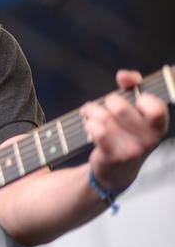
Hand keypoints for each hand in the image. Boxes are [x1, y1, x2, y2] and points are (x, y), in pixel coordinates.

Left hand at [83, 69, 168, 191]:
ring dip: (92, 111)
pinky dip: (88, 123)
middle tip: (105, 106)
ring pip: (103, 116)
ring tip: (90, 114)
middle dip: (108, 101)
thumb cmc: (126, 133)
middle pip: (119, 107)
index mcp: (158, 125)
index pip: (155, 106)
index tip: (132, 98)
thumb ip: (133, 87)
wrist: (117, 170)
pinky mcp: (113, 156)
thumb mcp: (135, 110)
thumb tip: (124, 75)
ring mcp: (132, 149)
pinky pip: (97, 131)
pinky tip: (89, 125)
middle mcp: (149, 138)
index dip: (140, 98)